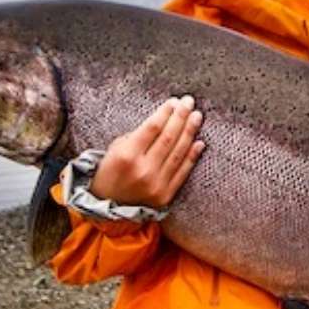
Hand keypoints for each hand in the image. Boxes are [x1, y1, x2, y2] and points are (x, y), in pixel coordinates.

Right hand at [89, 96, 204, 207]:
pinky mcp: (165, 195)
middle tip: (189, 102)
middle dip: (181, 117)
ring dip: (190, 132)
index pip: (153, 128)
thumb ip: (138, 135)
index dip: (165, 113)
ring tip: (197, 116)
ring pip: (178, 153)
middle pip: (169, 137)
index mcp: (127, 155)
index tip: (174, 101)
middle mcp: (144, 170)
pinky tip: (199, 142)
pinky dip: (192, 156)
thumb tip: (164, 119)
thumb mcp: (115, 149)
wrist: (109, 206)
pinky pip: (183, 171)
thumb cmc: (111, 172)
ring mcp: (156, 184)